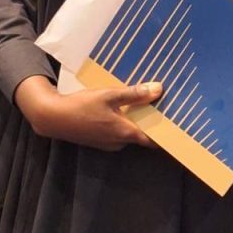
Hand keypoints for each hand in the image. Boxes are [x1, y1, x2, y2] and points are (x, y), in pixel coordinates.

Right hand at [13, 76, 162, 150]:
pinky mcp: (99, 140)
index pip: (154, 139)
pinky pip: (118, 132)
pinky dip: (124, 122)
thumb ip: (134, 94)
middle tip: (163, 106)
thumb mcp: (109, 95)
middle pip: (142, 134)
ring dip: (137, 121)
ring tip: (146, 103)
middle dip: (152, 122)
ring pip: (130, 132)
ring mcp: (108, 143)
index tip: (179, 124)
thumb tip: (159, 89)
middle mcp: (120, 142)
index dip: (166, 133)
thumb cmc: (82, 106)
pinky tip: (123, 108)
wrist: (53, 117)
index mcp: (125, 132)